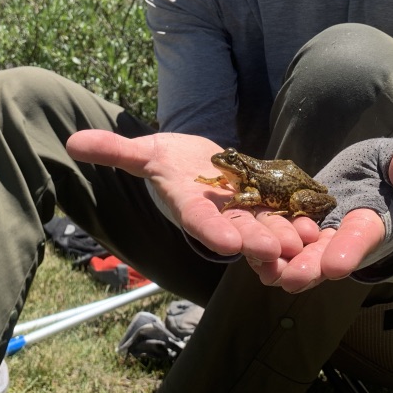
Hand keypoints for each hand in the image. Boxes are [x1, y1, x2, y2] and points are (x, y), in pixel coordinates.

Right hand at [66, 130, 320, 263]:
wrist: (196, 164)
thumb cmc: (166, 161)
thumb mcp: (143, 151)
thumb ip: (114, 149)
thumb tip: (72, 142)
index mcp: (189, 204)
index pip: (198, 220)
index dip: (212, 230)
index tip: (227, 242)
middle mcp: (218, 216)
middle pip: (239, 231)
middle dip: (256, 242)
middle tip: (274, 251)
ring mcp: (245, 213)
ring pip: (267, 228)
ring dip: (286, 238)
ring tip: (304, 242)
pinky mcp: (267, 205)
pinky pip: (286, 216)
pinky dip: (301, 221)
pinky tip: (319, 224)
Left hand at [247, 142, 392, 292]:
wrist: (361, 183)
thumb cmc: (381, 171)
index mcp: (369, 220)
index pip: (361, 237)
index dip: (349, 251)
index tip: (337, 267)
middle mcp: (341, 236)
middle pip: (325, 255)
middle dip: (310, 267)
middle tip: (293, 278)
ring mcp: (317, 238)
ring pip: (301, 255)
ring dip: (284, 265)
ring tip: (266, 271)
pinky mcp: (295, 232)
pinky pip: (281, 245)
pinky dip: (268, 253)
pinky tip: (250, 259)